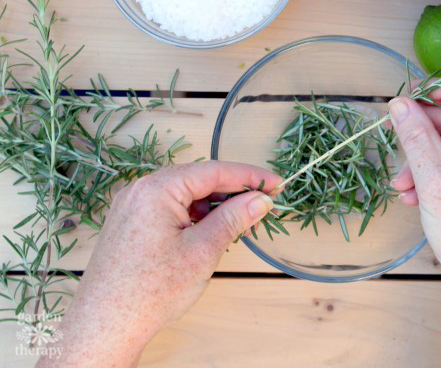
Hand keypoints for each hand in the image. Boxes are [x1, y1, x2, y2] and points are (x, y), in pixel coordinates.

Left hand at [38, 161, 279, 367]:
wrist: (105, 326)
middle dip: (232, 192)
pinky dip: (193, 216)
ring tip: (238, 224)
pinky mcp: (130, 223)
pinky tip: (210, 231)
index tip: (277, 184)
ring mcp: (132, 206)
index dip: (249, 176)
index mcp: (157, 189)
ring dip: (213, 205)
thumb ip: (234, 218)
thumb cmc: (151, 290)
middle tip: (262, 205)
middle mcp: (141, 189)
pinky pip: (169, 208)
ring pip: (184, 195)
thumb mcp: (202, 251)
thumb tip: (261, 199)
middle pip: (198, 180)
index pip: (213, 171)